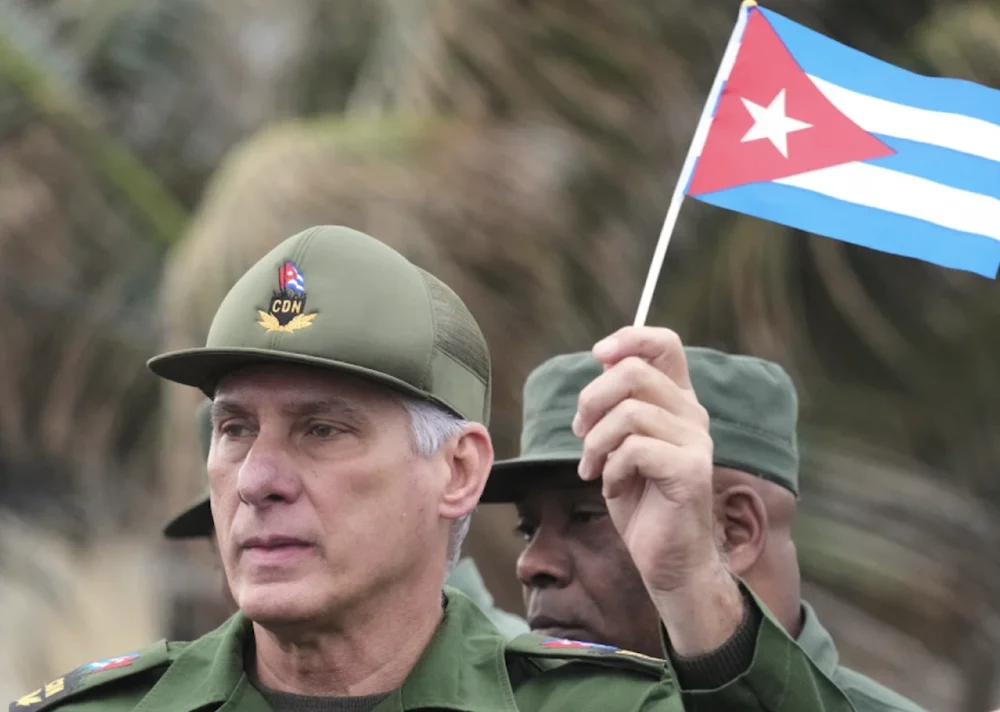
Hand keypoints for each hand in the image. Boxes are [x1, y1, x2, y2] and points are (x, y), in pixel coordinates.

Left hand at [573, 326, 718, 591]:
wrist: (667, 560)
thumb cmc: (642, 503)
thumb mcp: (620, 445)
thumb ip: (617, 405)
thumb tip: (603, 364)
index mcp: (677, 402)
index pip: (664, 344)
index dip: (629, 338)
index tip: (598, 355)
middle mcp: (692, 415)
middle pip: (633, 371)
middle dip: (591, 399)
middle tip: (580, 432)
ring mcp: (696, 442)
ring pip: (628, 412)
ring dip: (595, 443)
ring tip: (593, 469)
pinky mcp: (690, 470)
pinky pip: (634, 449)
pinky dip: (610, 469)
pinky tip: (612, 488)